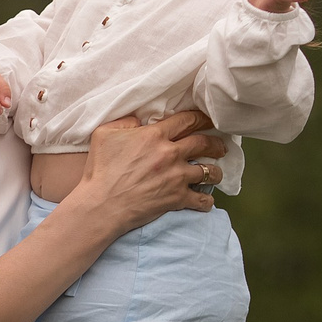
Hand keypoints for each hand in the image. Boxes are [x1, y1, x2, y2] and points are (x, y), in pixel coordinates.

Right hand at [77, 111, 226, 227]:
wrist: (102, 204)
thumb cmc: (100, 169)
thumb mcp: (104, 134)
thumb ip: (124, 122)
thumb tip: (138, 120)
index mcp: (154, 135)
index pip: (186, 120)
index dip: (201, 118)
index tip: (208, 119)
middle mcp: (170, 153)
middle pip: (204, 143)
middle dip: (216, 143)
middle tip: (221, 145)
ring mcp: (176, 177)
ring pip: (209, 171)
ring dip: (215, 171)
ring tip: (216, 172)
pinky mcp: (177, 198)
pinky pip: (202, 199)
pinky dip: (207, 201)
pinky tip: (207, 200)